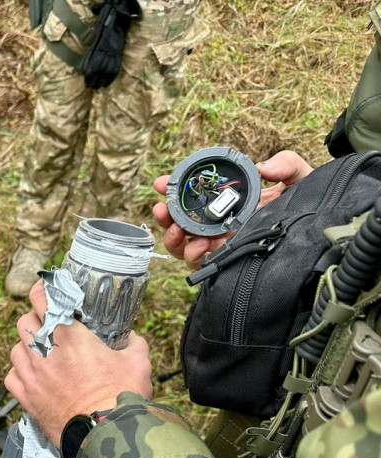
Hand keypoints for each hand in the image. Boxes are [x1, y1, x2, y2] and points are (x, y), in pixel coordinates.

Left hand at [4, 281, 152, 441]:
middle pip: (24, 322)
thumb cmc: (121, 397)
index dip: (42, 292)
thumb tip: (132, 338)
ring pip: (15, 349)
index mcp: (70, 335)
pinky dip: (18, 374)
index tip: (44, 291)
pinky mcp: (26, 397)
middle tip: (47, 327)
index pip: (43, 299)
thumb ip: (133, 344)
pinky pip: (11, 377)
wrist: (106, 434)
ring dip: (25, 347)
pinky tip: (31, 377)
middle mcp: (45, 350)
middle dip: (34, 321)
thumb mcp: (137, 362)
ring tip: (40, 353)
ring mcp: (32, 374)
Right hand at [152, 150, 313, 269]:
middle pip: (181, 223)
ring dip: (174, 238)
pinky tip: (200, 246)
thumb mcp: (299, 177)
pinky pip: (201, 264)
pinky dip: (194, 255)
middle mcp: (219, 226)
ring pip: (184, 245)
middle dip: (166, 216)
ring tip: (178, 230)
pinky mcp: (227, 266)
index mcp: (229, 204)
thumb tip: (264, 167)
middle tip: (162, 208)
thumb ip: (285, 164)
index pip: (194, 197)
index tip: (162, 184)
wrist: (322, 232)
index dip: (175, 190)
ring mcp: (221, 246)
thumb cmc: (307, 205)